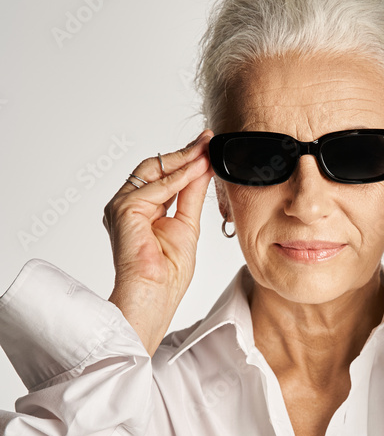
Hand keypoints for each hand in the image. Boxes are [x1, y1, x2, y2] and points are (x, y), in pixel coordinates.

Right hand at [103, 129, 214, 353]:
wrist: (154, 296)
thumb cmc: (167, 275)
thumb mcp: (188, 225)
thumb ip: (191, 195)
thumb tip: (202, 168)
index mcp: (142, 211)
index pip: (163, 178)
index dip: (186, 161)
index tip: (207, 147)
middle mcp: (128, 206)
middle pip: (156, 169)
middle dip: (184, 154)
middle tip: (208, 140)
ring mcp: (122, 207)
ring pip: (154, 172)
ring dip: (184, 161)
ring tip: (206, 150)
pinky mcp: (124, 210)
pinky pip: (154, 187)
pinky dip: (177, 178)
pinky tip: (195, 170)